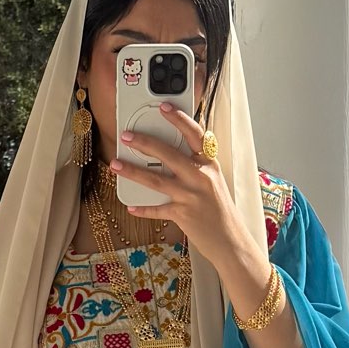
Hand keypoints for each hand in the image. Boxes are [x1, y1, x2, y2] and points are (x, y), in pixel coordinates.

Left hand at [113, 112, 270, 311]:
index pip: (195, 134)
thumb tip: (168, 154)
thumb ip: (195, 167)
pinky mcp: (184, 215)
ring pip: (157, 180)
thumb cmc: (221, 210)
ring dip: (133, 171)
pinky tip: (131, 206)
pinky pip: (158, 210)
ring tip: (116, 164)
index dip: (179, 119)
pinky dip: (143, 209)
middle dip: (145, 143)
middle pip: (169, 154)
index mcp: (209, 165)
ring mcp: (192, 196)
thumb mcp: (213, 182)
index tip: (164, 107)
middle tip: (127, 136)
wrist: (231, 241)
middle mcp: (201, 177)